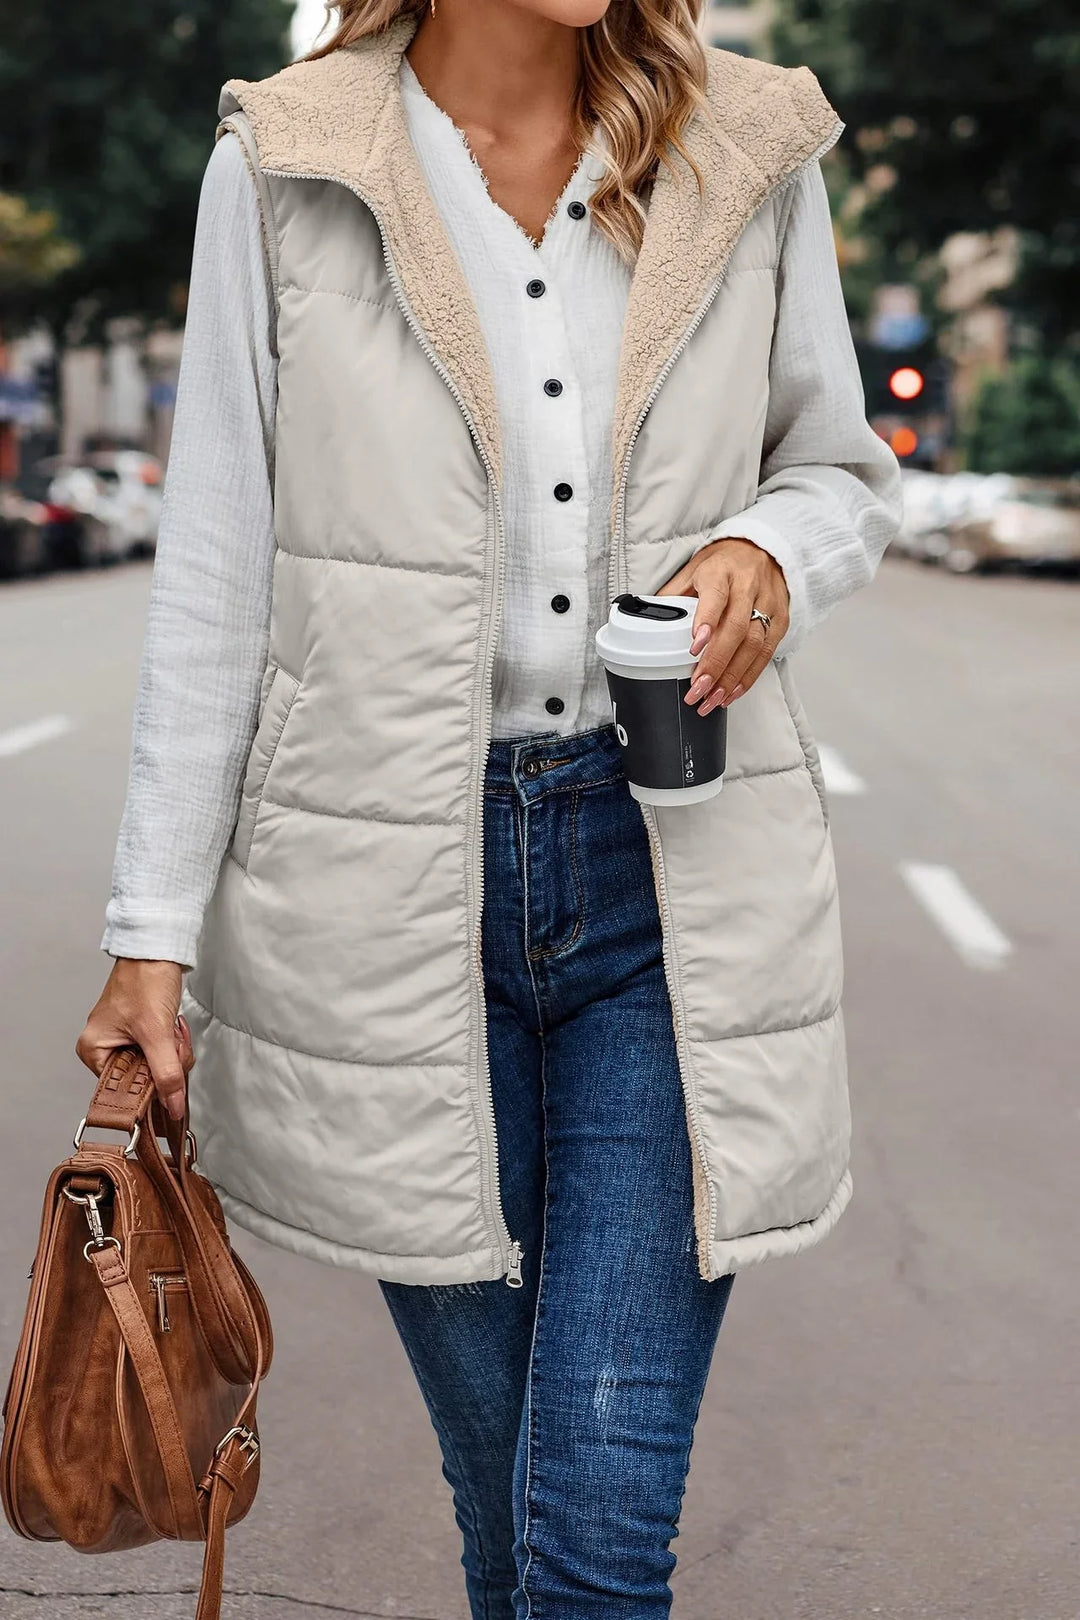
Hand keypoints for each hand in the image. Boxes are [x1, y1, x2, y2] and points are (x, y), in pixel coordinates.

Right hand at [76, 959, 193, 1120]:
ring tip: (171, 1030)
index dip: (149, 1086)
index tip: (166, 1076)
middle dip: (166, 1064)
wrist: (158, 949)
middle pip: (143, 1078)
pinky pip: (162, 1052)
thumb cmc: (144, 979)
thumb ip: (166, 1073)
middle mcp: (104, 1047)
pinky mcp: (143, 1032)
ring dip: (172, 1052)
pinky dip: (173, 1043)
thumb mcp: (156, 1033)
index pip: (123, 1090)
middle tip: (171, 1042)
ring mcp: (124, 1040)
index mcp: (93, 1050)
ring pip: (156, 1066)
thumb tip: (172, 1106)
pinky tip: (174, 1028)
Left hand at [657, 537, 789, 713]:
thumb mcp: (691, 571)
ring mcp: (768, 603)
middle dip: (716, 664)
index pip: (715, 596)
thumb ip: (672, 597)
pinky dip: (749, 676)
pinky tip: (732, 691)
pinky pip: (767, 652)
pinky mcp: (781, 618)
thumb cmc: (721, 564)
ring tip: (712, 699)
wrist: (759, 550)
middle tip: (698, 688)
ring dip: (732, 677)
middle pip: (736, 629)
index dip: (706, 621)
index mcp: (720, 571)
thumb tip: (645, 620)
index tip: (694, 646)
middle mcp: (747, 586)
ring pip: (754, 645)